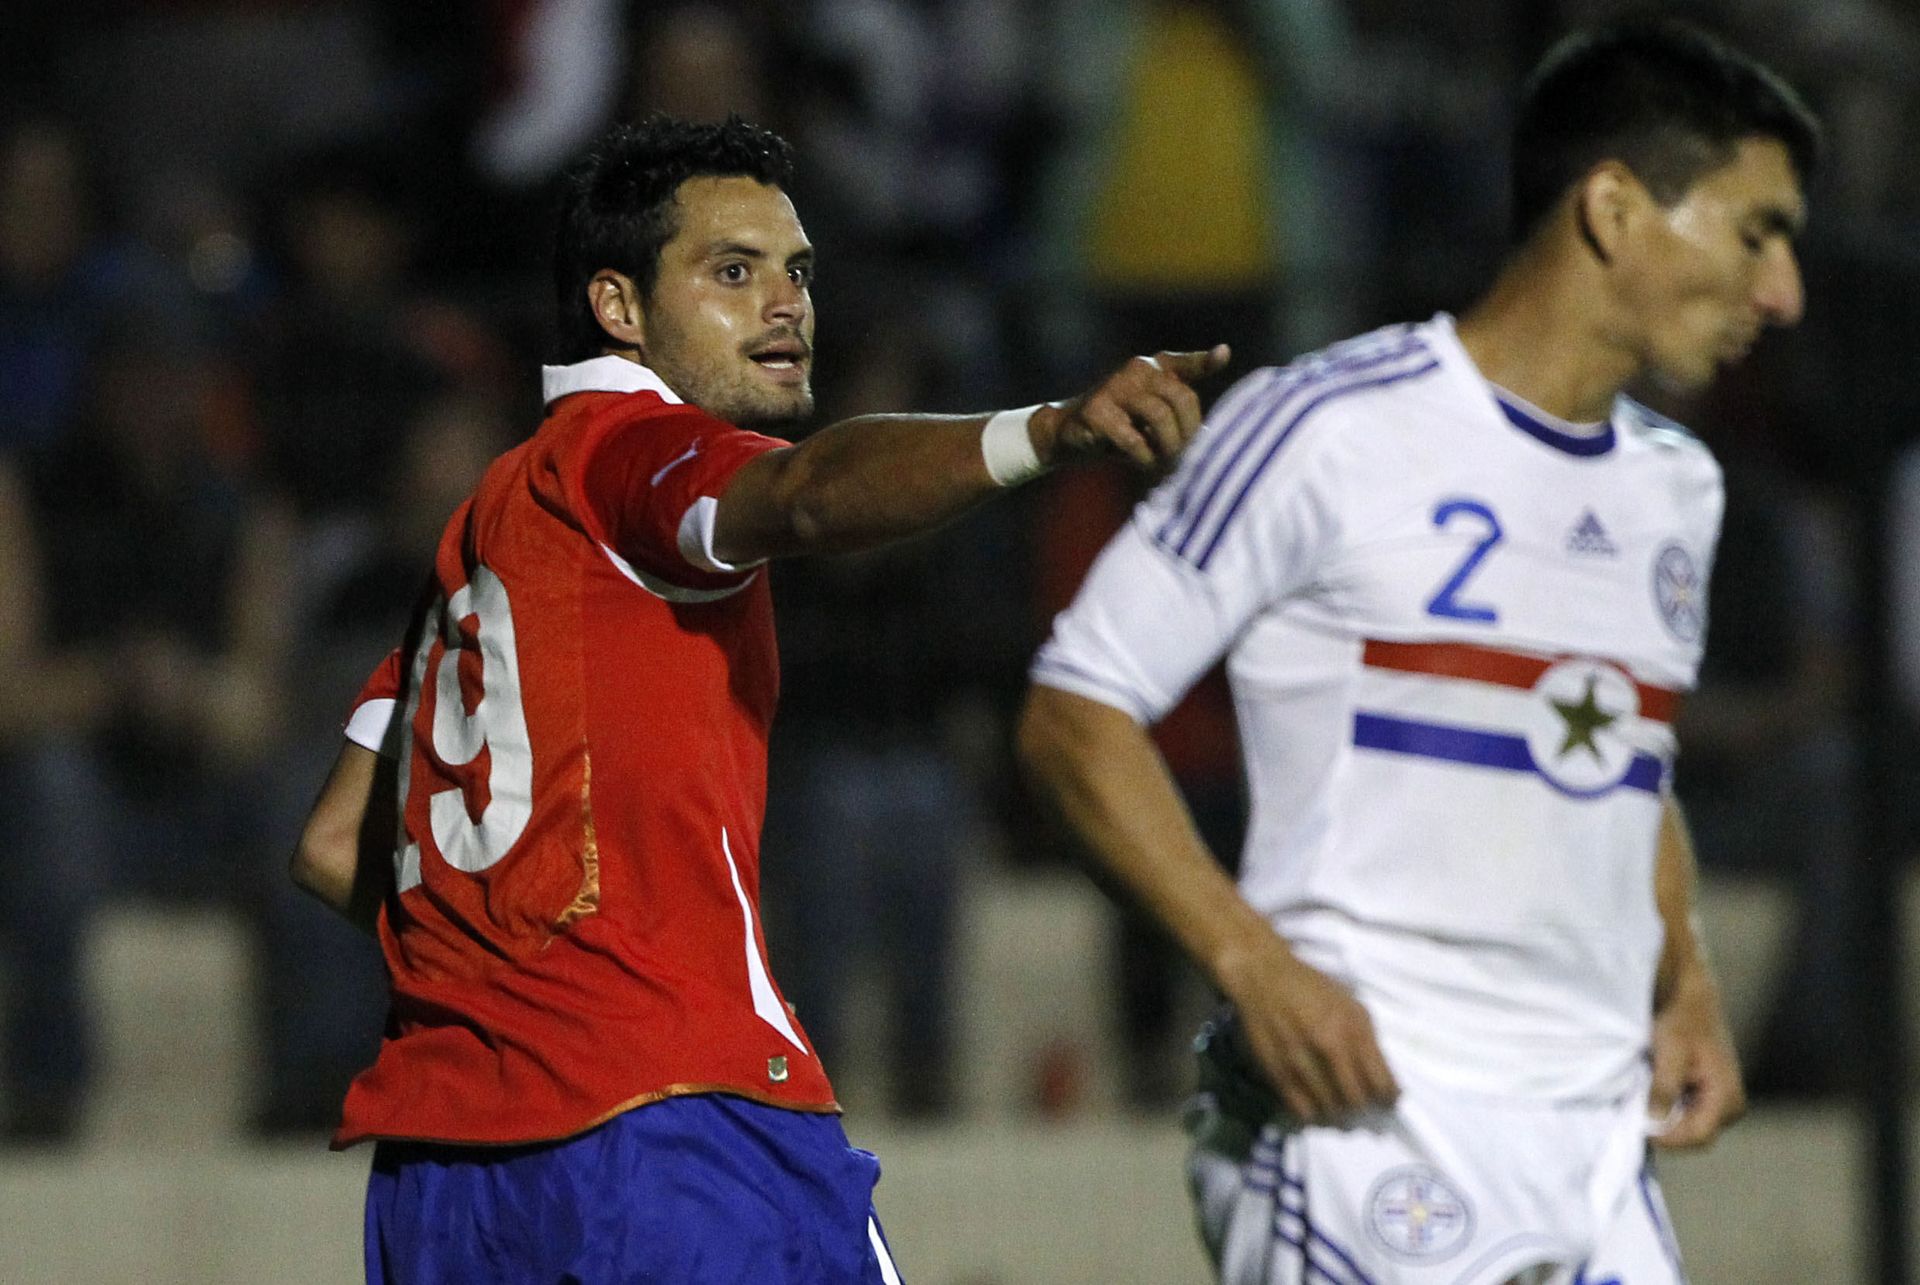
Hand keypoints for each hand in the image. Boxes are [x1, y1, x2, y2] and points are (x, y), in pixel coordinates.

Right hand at [1030, 345, 1230, 471]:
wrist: (1067, 433)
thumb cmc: (1120, 428)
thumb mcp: (1151, 418)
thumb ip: (1179, 418)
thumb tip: (1212, 437)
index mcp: (1154, 368)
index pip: (1185, 364)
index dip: (1205, 360)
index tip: (1223, 354)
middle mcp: (1137, 369)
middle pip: (1182, 398)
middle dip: (1189, 433)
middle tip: (1187, 457)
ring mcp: (1115, 387)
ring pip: (1160, 416)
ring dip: (1169, 447)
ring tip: (1167, 463)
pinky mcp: (1096, 410)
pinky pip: (1134, 439)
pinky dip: (1145, 457)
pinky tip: (1144, 462)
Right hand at [1217, 930, 1399, 1124]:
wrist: (1263, 977)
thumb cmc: (1313, 987)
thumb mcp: (1351, 1004)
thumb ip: (1368, 1039)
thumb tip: (1381, 1075)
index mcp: (1352, 1029)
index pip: (1381, 1083)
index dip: (1389, 1098)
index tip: (1387, 1100)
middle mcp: (1328, 1047)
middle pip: (1357, 1101)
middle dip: (1365, 1108)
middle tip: (1364, 1106)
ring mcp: (1301, 1061)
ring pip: (1330, 1109)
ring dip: (1339, 1113)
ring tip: (1340, 1108)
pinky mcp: (1277, 1071)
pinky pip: (1302, 1109)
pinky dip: (1314, 1114)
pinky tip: (1316, 1106)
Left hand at [1647, 964, 1746, 1148]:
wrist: (1690, 997)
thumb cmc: (1681, 1019)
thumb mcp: (1670, 1050)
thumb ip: (1664, 1086)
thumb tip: (1655, 1119)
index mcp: (1727, 1096)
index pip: (1698, 1136)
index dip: (1668, 1136)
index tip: (1639, 1127)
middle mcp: (1730, 1106)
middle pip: (1694, 1137)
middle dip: (1666, 1129)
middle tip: (1637, 1113)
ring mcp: (1720, 1103)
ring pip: (1689, 1128)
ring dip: (1665, 1119)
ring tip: (1643, 1098)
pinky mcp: (1708, 1097)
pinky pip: (1687, 1115)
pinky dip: (1667, 1109)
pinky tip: (1650, 1093)